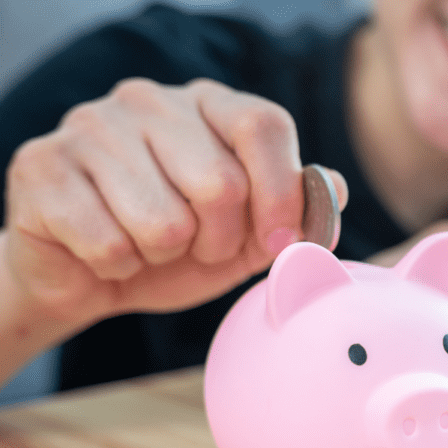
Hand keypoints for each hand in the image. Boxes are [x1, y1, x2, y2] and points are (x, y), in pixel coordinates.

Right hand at [3, 77, 346, 327]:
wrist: (89, 275)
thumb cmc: (179, 249)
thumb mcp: (250, 235)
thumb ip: (296, 211)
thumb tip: (334, 187)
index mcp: (209, 104)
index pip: (263, 125)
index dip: (282, 194)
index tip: (282, 242)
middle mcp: (150, 101)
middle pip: (221, 182)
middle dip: (221, 240)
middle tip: (199, 246)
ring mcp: (91, 126)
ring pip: (163, 222)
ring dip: (166, 256)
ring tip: (151, 246)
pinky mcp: (42, 166)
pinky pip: (108, 243)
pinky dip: (119, 267)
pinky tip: (108, 252)